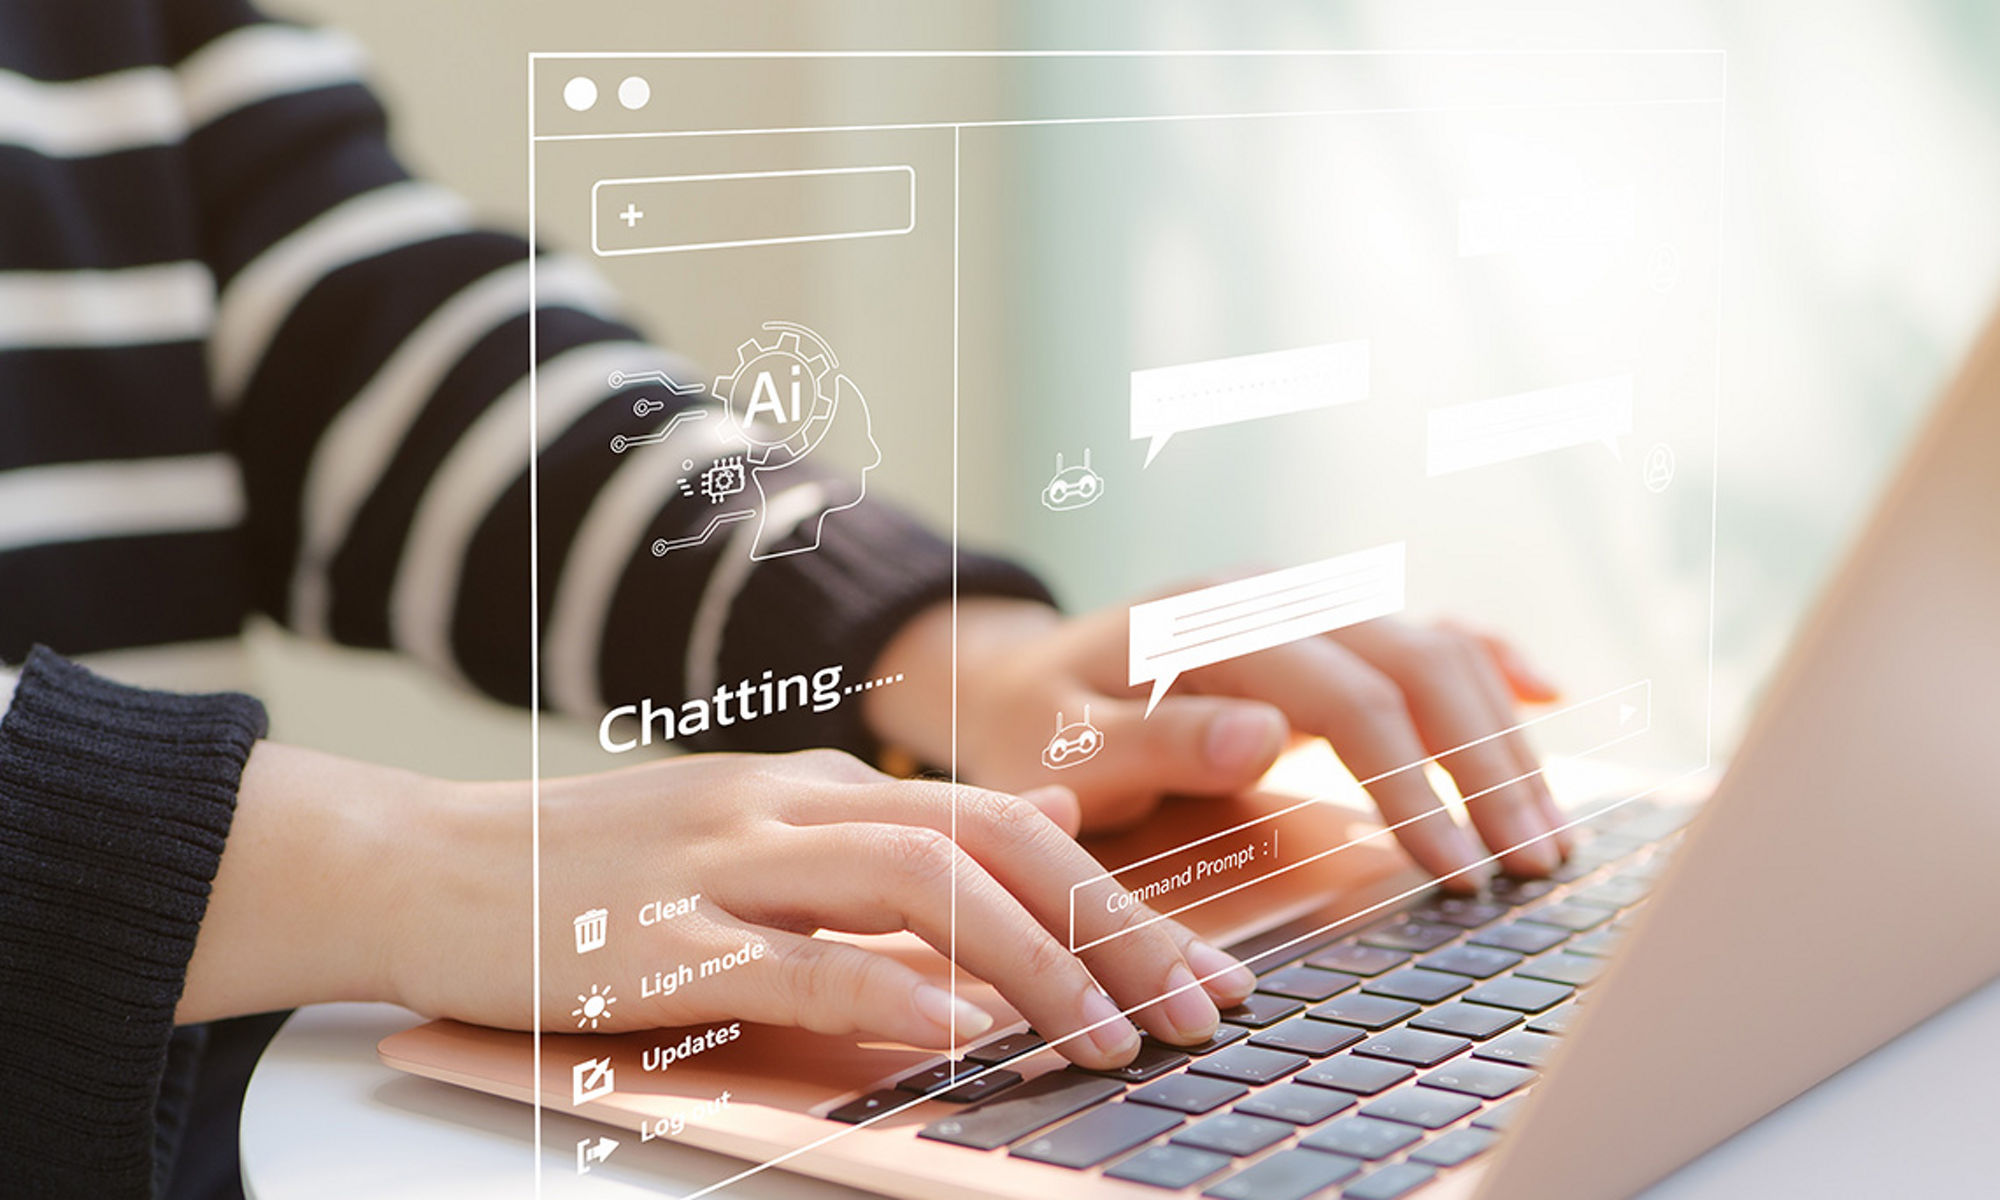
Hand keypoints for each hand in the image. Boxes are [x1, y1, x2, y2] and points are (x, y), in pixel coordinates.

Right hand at [183, 742, 1256, 1069]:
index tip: (1201, 972)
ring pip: (912, 888)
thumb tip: (1048, 814)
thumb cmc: (599, 871)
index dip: (1116, 897)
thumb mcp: (764, 829)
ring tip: (1108, 1038)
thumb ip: (898, 831)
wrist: (427, 863)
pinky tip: (954, 1036)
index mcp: (821, 785)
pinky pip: (790, 959)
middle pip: (988, 845)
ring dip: (1028, 965)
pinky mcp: (654, 935)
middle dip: (1111, 929)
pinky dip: (882, 994)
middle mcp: (789, 803)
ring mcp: (721, 861)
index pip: (1005, 824)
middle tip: (1198, 1009)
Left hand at [867, 597, 1567, 884]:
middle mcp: (1275, 595)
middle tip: (1534, 865)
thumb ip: (1154, 744)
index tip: (1455, 872)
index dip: (1412, 783)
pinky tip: (1549, 694)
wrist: (1018, 675)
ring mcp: (1306, 602)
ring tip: (1545, 834)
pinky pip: (1423, 631)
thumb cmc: (1035, 725)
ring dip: (1503, 736)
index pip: (1349, 696)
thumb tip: (1263, 739)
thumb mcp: (1063, 746)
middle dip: (1489, 766)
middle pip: (1419, 663)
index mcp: (1214, 620)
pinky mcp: (1324, 625)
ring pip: (1437, 648)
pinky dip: (1489, 662)